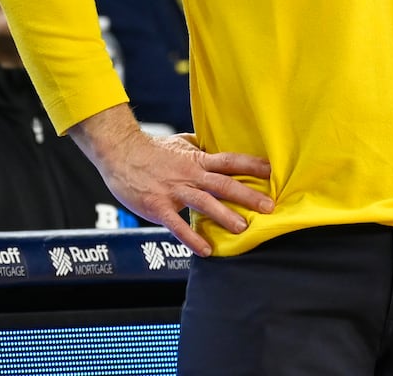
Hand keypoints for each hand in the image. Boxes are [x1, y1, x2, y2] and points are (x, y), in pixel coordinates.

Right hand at [72, 105, 272, 256]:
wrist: (119, 152)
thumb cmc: (150, 148)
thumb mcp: (180, 142)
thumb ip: (199, 148)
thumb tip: (214, 146)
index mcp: (196, 160)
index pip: (229, 161)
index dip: (251, 165)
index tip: (272, 171)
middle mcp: (189, 175)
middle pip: (223, 184)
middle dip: (247, 195)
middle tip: (269, 206)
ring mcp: (174, 191)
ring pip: (204, 203)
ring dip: (224, 215)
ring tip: (243, 228)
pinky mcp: (158, 206)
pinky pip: (177, 224)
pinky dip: (191, 238)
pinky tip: (205, 250)